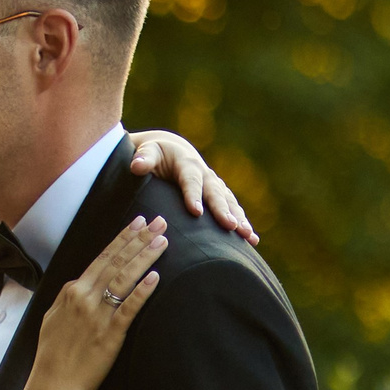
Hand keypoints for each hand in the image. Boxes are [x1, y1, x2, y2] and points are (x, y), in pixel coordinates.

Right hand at [28, 217, 165, 389]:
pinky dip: (142, 291)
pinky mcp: (110, 334)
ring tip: (162, 241)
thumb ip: (67, 300)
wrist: (53, 386)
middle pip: (115, 261)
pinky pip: (129, 307)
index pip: (101, 258)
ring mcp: (97, 315)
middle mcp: (83, 298)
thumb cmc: (52, 357)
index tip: (137, 223)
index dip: (122, 239)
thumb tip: (78, 286)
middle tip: (158, 221)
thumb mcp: (53, 319)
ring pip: (124, 278)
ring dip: (144, 257)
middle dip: (138, 239)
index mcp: (71, 292)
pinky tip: (156, 277)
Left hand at [128, 130, 257, 243]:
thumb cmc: (155, 154)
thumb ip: (143, 158)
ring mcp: (214, 185)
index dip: (193, 195)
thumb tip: (137, 166)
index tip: (196, 212)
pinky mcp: (219, 195)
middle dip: (222, 210)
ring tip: (248, 236)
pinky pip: (233, 209)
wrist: (172, 150)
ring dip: (239, 219)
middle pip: (215, 193)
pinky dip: (243, 222)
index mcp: (186, 163)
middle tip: (230, 226)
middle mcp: (205, 174)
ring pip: (229, 202)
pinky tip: (252, 240)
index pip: (190, 180)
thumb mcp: (148, 152)